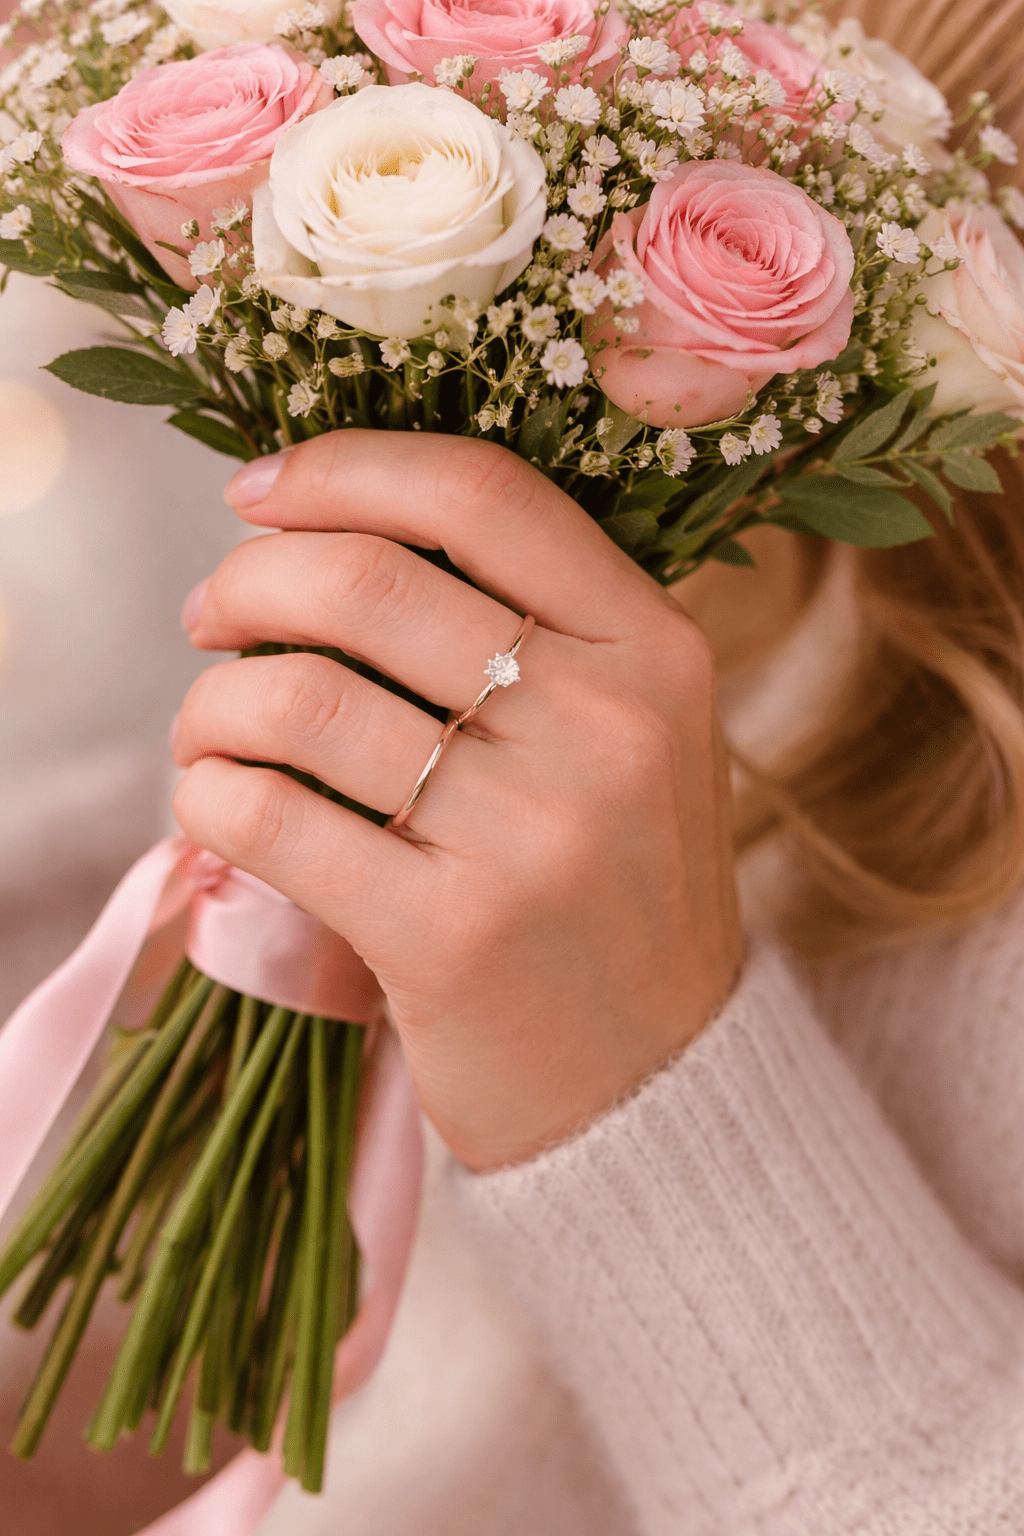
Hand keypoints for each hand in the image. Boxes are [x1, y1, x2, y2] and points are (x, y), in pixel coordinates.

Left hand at [172, 432, 742, 1169]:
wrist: (655, 1081)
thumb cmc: (616, 890)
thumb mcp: (631, 733)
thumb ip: (530, 628)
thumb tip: (323, 535)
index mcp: (654, 648)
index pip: (481, 493)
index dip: (343, 467)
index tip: (259, 492)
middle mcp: (605, 724)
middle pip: (364, 580)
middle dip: (244, 582)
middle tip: (210, 617)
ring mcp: (531, 833)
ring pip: (299, 696)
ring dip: (211, 701)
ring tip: (209, 730)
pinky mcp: (449, 934)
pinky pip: (272, 815)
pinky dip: (209, 793)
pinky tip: (216, 804)